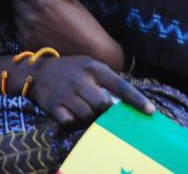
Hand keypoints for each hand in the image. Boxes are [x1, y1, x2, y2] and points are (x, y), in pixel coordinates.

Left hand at [11, 0, 124, 70]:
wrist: (90, 52)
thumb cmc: (85, 24)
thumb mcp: (71, 1)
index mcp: (42, 2)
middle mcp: (31, 16)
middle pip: (13, 0)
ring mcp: (27, 32)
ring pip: (14, 16)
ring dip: (20, 12)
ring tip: (32, 13)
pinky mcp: (27, 45)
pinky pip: (18, 30)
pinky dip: (23, 26)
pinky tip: (34, 27)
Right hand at [28, 55, 154, 125]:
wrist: (37, 72)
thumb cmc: (70, 69)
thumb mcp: (88, 65)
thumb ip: (106, 79)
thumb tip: (126, 100)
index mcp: (93, 68)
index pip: (120, 85)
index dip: (136, 99)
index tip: (150, 111)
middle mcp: (80, 80)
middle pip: (104, 105)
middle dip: (105, 109)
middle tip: (99, 106)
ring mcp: (67, 94)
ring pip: (88, 115)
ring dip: (88, 115)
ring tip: (81, 105)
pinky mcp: (55, 107)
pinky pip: (72, 122)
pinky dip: (73, 120)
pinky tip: (69, 110)